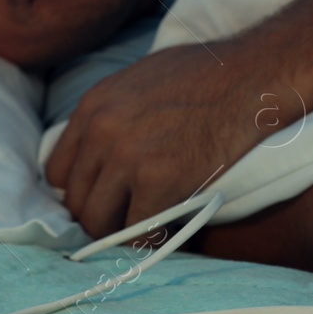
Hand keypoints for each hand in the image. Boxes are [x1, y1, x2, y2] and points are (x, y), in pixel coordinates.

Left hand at [43, 42, 304, 238]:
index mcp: (94, 105)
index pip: (58, 170)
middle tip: (125, 223)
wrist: (254, 76)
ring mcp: (127, 157)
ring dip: (120, 232)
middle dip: (100, 215)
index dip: (81, 190)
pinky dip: (150, 239)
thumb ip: (112, 112)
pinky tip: (166, 234)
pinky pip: (138, 230)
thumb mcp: (141, 79)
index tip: (102, 200)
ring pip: (98, 221)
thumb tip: (98, 147)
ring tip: (144, 232)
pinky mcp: (160, 180)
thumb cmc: (209, 74)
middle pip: (76, 200)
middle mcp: (101, 131)